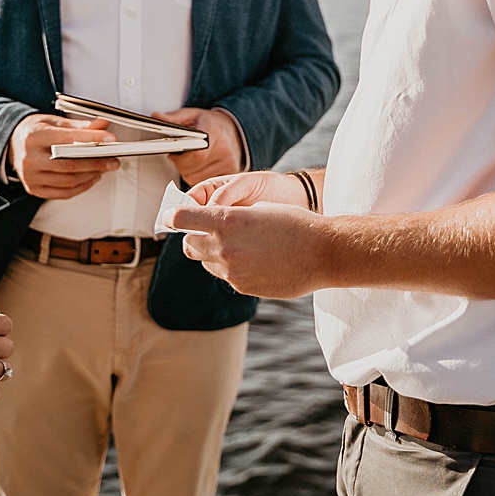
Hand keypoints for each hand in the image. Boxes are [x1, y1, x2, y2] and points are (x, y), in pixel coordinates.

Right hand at [8, 113, 117, 198]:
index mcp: (33, 137)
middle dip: (96, 162)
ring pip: (68, 181)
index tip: (110, 139)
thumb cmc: (32, 132)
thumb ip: (77, 126)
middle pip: (69, 164)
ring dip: (91, 175)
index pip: (67, 139)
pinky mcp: (34, 189)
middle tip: (113, 160)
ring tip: (103, 168)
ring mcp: (31, 177)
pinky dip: (81, 187)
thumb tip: (102, 126)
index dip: (91, 139)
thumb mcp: (52, 122)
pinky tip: (91, 178)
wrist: (10, 146)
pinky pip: (63, 193)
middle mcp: (29, 158)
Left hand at [153, 108, 245, 184]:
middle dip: (180, 164)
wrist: (233, 129)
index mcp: (213, 132)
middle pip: (191, 169)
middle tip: (181, 154)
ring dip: (187, 171)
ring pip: (194, 178)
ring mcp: (228, 164)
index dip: (180, 157)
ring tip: (191, 159)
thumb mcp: (191, 115)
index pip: (196, 154)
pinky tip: (199, 166)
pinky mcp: (229, 174)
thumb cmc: (210, 123)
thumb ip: (173, 118)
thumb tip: (156, 116)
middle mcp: (224, 150)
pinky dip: (197, 177)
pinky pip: (204, 182)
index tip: (174, 153)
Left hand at [170, 177, 326, 298]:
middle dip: (193, 238)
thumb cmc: (294, 223)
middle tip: (206, 232)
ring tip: (240, 246)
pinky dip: (233, 269)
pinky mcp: (243, 287)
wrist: (323, 253)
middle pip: (188, 245)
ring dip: (213, 255)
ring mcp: (233, 271)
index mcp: (227, 221)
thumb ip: (229, 215)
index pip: (181, 219)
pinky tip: (255, 261)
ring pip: (207, 263)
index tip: (171, 217)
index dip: (173, 217)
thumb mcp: (258, 208)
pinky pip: (227, 277)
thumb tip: (210, 219)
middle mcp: (224, 247)